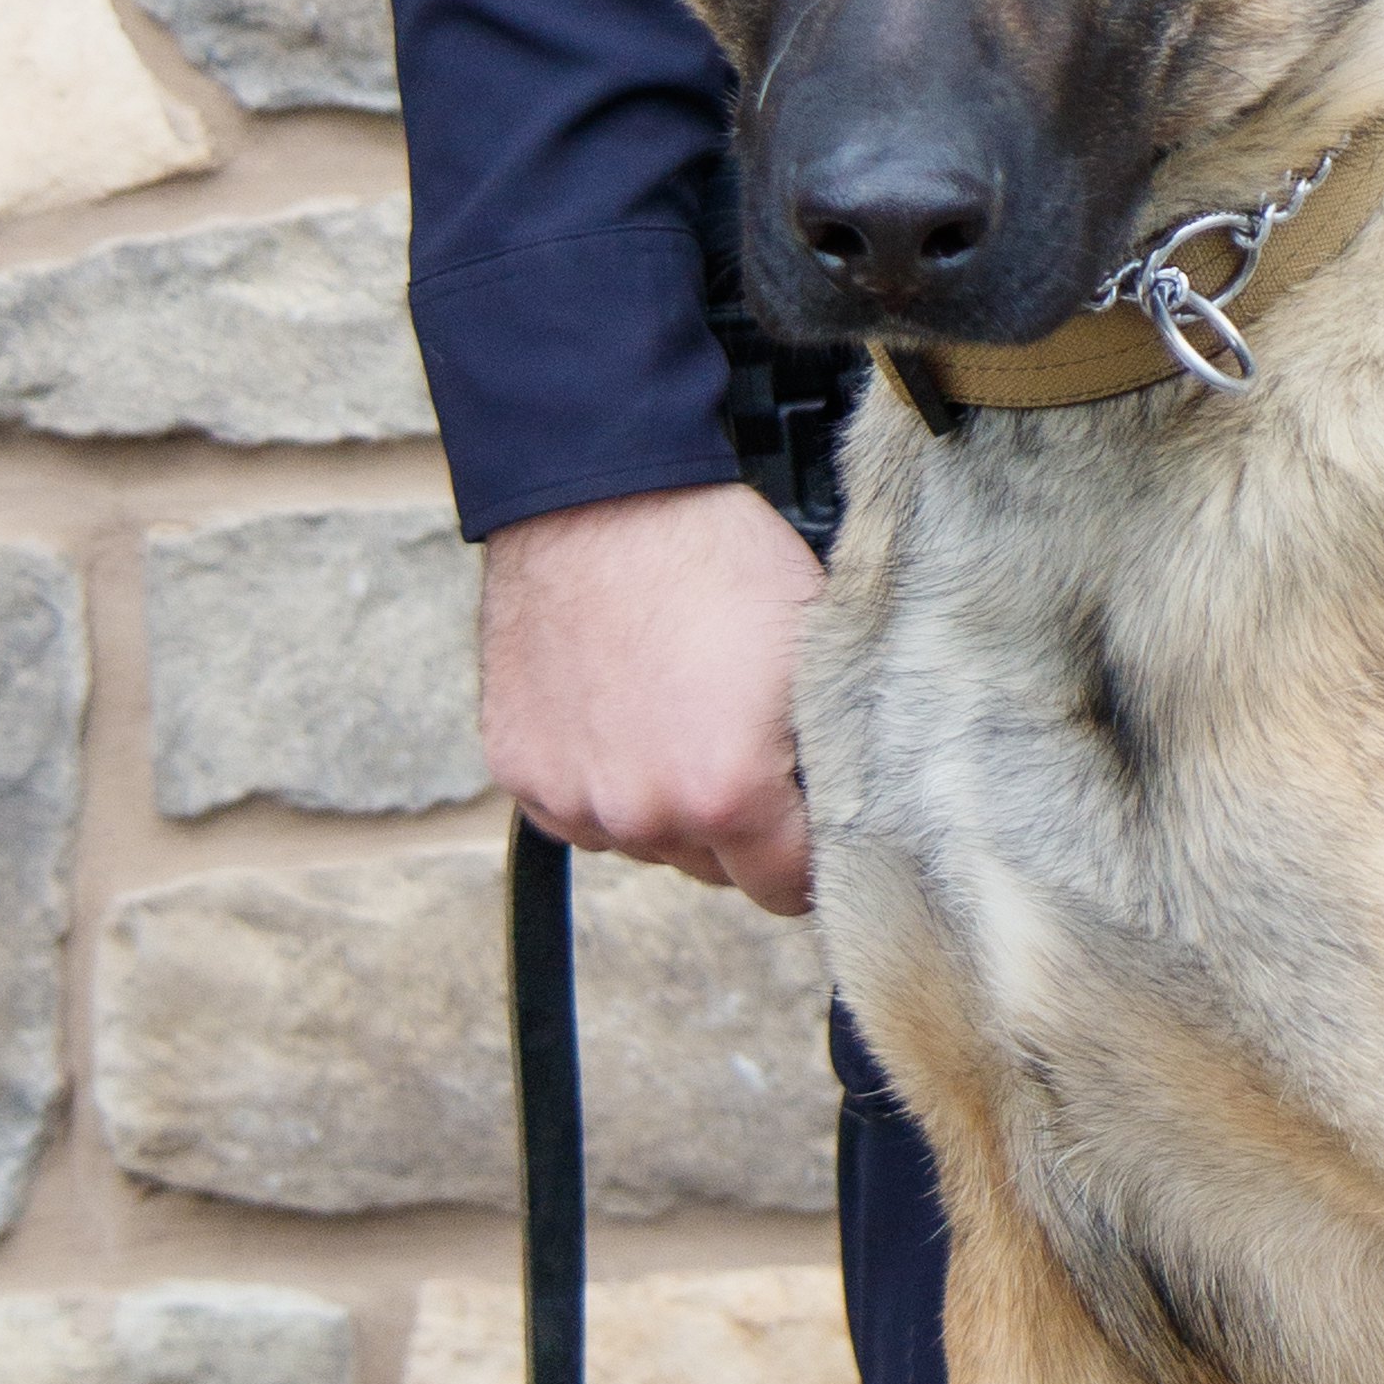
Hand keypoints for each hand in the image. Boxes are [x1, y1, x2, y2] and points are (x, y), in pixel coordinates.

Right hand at [478, 482, 820, 914]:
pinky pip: (576, 810)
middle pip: (713, 868)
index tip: (806, 819)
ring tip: (673, 710)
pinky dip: (598, 777)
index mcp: (728, 796)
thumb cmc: (716, 556)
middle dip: (735, 824)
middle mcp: (644, 815)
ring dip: (661, 800)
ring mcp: (572, 798)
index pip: (788, 890)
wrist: (600, 494)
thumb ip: (836, 752)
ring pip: (644, 840)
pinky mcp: (519, 772)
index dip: (808, 854)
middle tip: (737, 739)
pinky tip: (616, 709)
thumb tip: (864, 810)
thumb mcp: (816, 648)